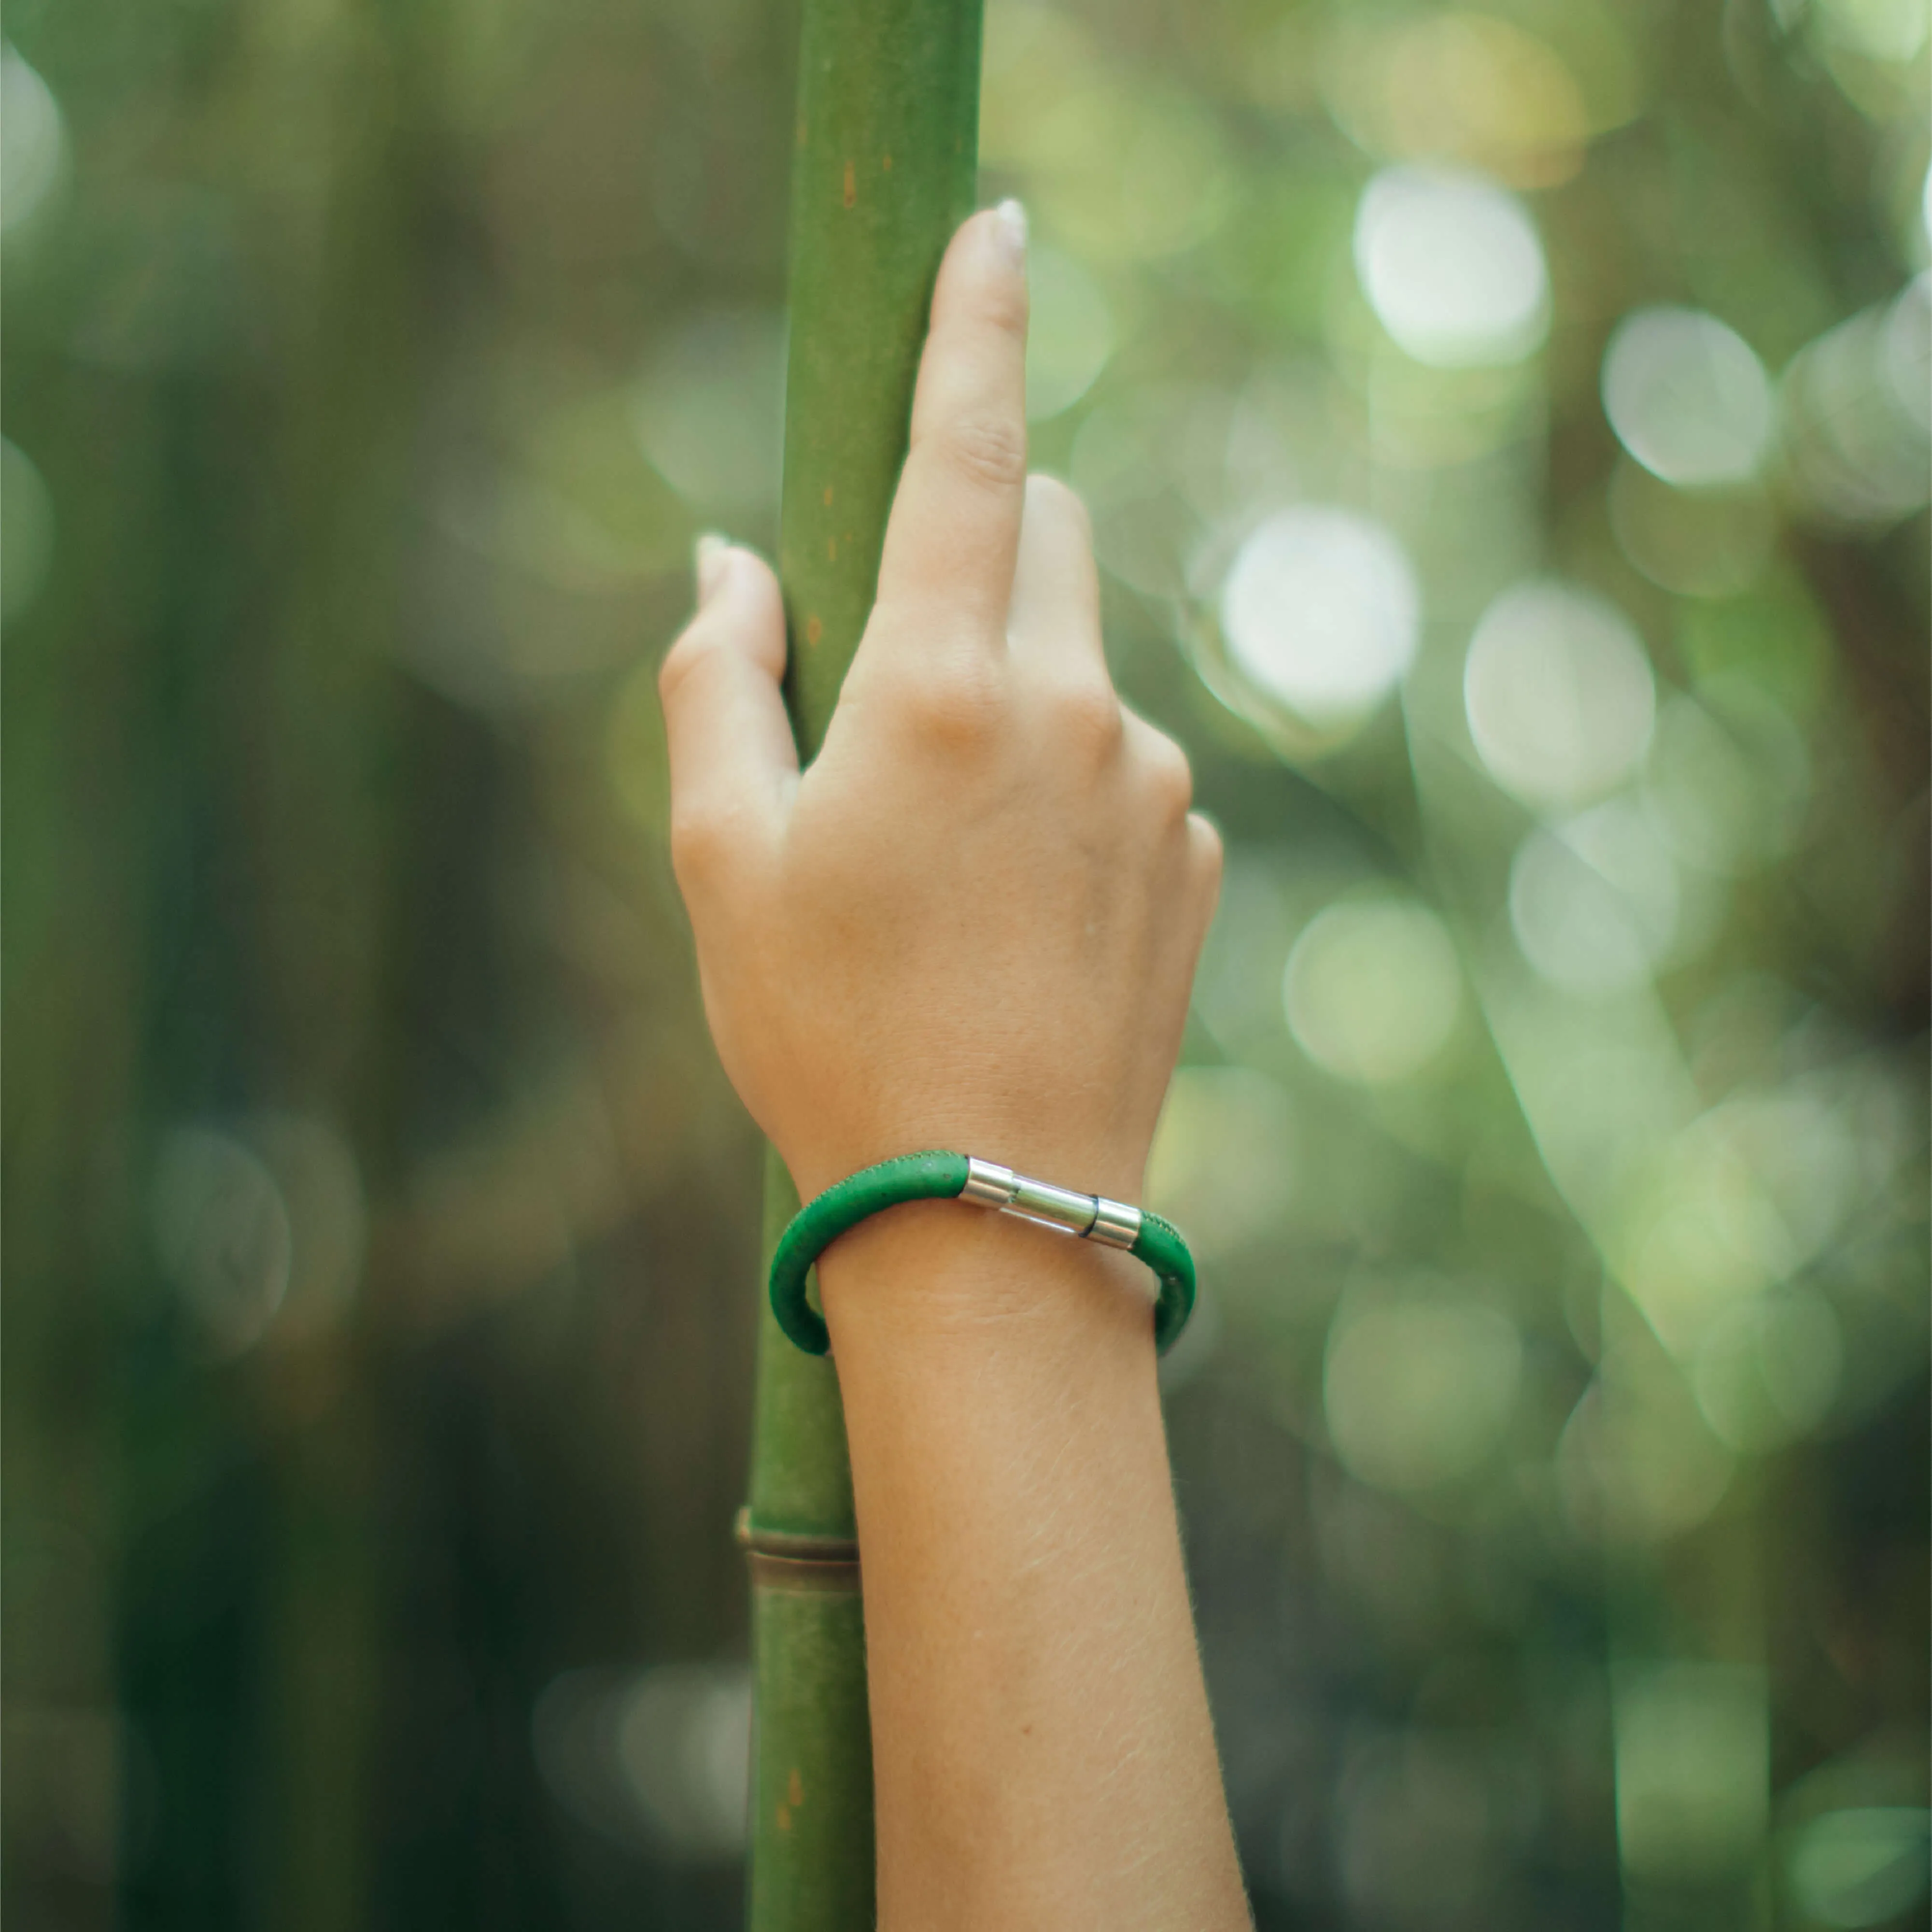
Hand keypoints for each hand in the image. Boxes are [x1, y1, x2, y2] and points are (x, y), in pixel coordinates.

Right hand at [658, 204, 1221, 1214]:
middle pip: (1051, 534)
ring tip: (953, 858)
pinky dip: (1074, 788)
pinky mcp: (1200, 857)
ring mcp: (1157, 784)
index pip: (967, 455)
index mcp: (946, 690)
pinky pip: (1130, 767)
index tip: (994, 230)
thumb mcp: (723, 859)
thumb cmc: (830, 1031)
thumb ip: (717, 681)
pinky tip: (1022, 909)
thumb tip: (731, 566)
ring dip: (1021, 696)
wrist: (990, 1203)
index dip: (974, 328)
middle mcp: (1077, 710)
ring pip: (1087, 664)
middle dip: (986, 547)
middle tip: (902, 678)